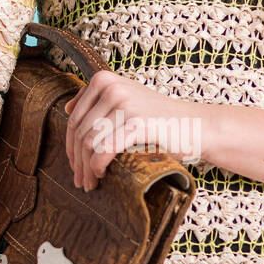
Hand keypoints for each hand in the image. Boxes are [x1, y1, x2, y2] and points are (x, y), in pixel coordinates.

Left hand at [63, 71, 204, 189]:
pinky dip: (98, 166)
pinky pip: (105, 149)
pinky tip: (100, 175)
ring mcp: (124, 104)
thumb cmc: (159, 119)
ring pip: (90, 142)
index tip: (73, 164)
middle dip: (76, 160)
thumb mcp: (127, 99)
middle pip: (80, 132)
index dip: (70, 145)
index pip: (75, 118)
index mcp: (104, 79)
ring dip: (86, 168)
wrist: (196, 125)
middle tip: (79, 180)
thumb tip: (66, 108)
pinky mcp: (137, 123)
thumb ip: (99, 100)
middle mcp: (111, 87)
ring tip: (89, 183)